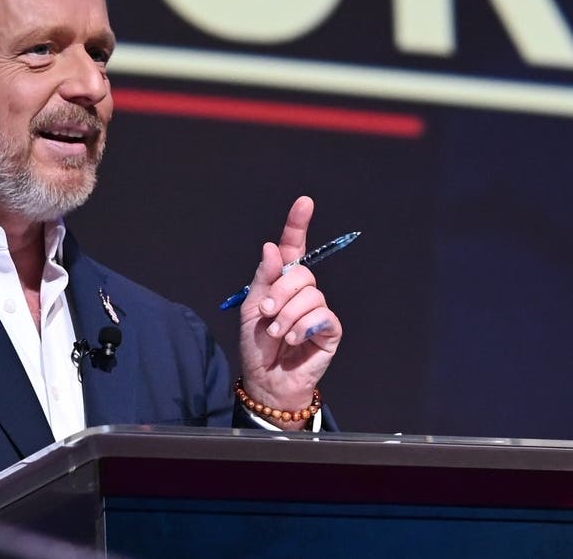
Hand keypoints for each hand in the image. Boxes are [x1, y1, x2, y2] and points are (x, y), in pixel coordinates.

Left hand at [238, 196, 341, 429]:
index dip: (297, 225)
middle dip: (278, 292)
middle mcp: (302, 291)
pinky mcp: (329, 329)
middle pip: (300, 273)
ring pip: (310, 294)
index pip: (292, 248)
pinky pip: (320, 316)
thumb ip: (263, 278)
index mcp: (281, 281)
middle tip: (266, 313)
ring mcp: (317, 309)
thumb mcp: (252, 307)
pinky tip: (293, 339)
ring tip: (277, 333)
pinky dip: (302, 327)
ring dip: (286, 315)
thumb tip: (272, 247)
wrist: (266, 379)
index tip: (304, 203)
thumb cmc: (257, 344)